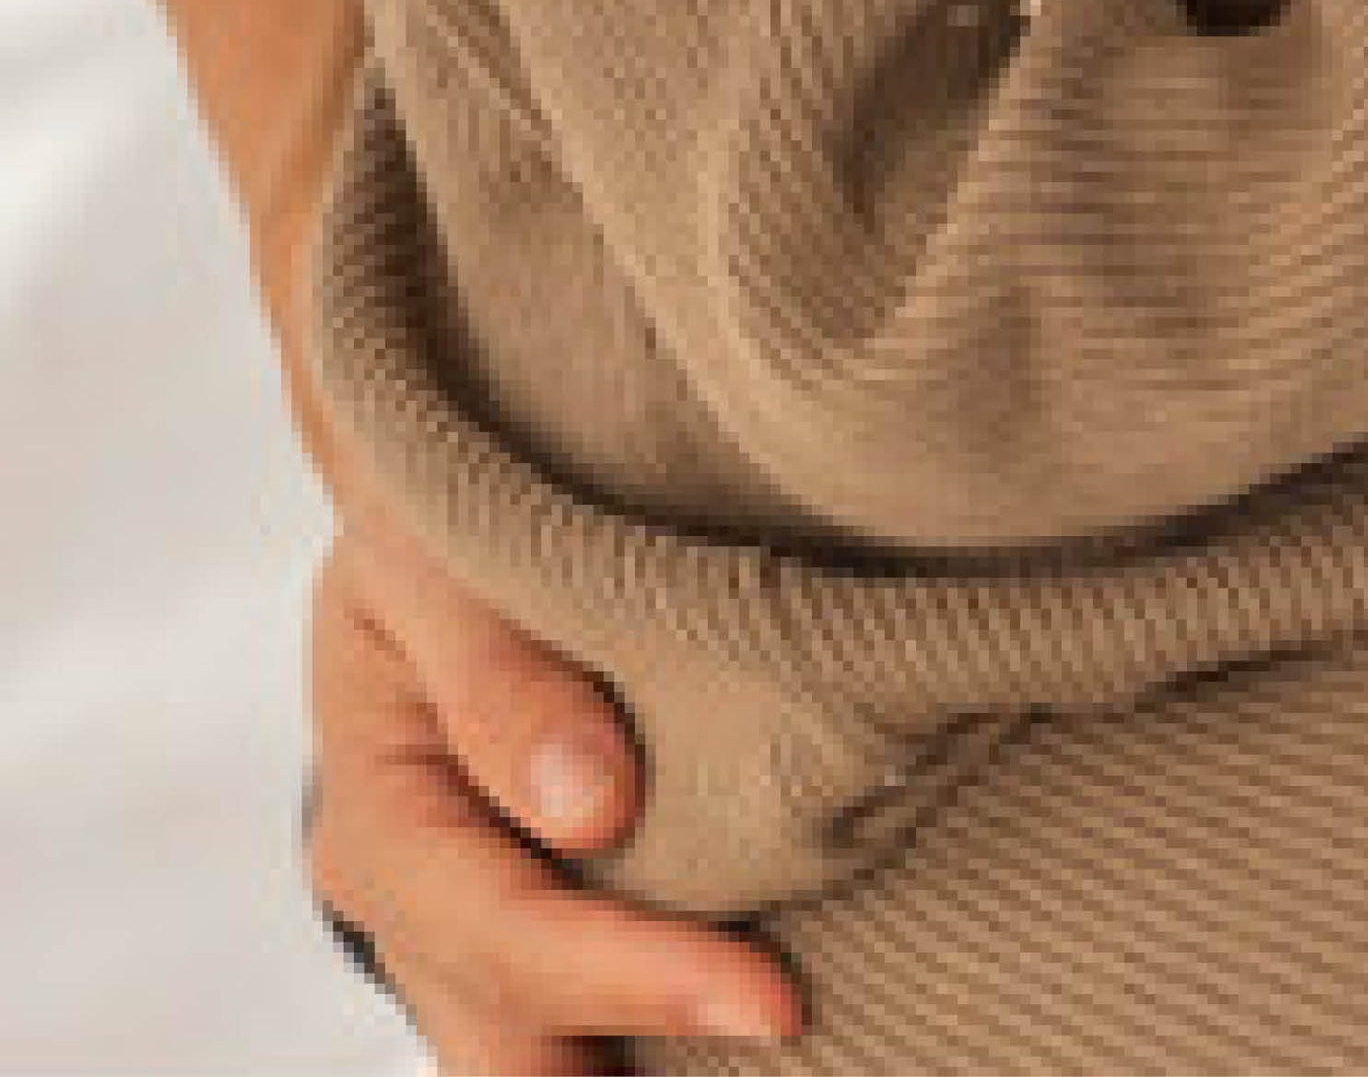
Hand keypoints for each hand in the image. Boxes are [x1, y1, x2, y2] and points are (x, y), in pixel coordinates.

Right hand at [305, 488, 798, 1068]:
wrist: (428, 528)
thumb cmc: (432, 529)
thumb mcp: (433, 566)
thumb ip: (501, 679)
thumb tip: (594, 810)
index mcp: (385, 827)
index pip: (511, 939)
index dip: (637, 978)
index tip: (773, 1001)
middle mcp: (421, 907)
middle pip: (525, 1032)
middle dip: (654, 1042)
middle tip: (797, 1029)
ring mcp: (471, 928)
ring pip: (547, 1050)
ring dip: (652, 1050)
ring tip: (785, 1034)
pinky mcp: (540, 914)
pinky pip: (583, 1013)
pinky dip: (656, 1022)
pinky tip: (752, 996)